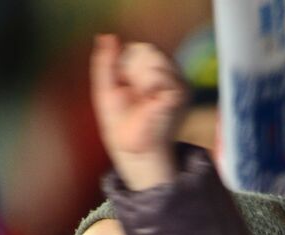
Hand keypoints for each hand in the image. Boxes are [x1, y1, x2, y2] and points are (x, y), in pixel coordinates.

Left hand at [90, 34, 186, 190]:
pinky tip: (147, 97)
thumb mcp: (105, 88)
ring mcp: (174, 82)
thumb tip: (106, 37)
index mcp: (147, 72)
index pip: (137, 49)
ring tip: (140, 97)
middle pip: (146, 49)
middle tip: (131, 92)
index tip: (121, 84)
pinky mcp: (179, 93)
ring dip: (139, 75)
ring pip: (154, 56)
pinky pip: (163, 74)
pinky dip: (150, 82)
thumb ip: (104, 62)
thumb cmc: (119, 123)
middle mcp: (164, 75)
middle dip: (130, 69)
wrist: (130, 148)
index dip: (124, 63)